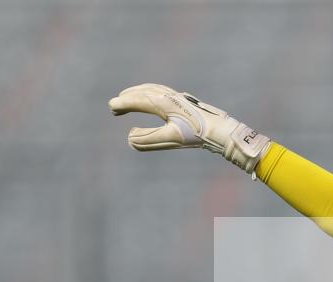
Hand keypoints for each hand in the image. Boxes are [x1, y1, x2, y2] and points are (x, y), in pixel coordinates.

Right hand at [108, 83, 270, 172]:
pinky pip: (160, 91)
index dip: (123, 104)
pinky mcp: (183, 100)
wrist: (221, 129)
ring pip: (152, 89)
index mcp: (164, 103)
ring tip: (127, 98)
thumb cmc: (197, 135)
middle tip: (114, 107)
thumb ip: (148, 139)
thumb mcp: (171, 139)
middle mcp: (169, 96)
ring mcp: (177, 96)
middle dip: (127, 98)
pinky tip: (150, 101)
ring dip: (137, 93)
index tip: (112, 107)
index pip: (138, 101)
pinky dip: (149, 93)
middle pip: (143, 92)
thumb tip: (129, 138)